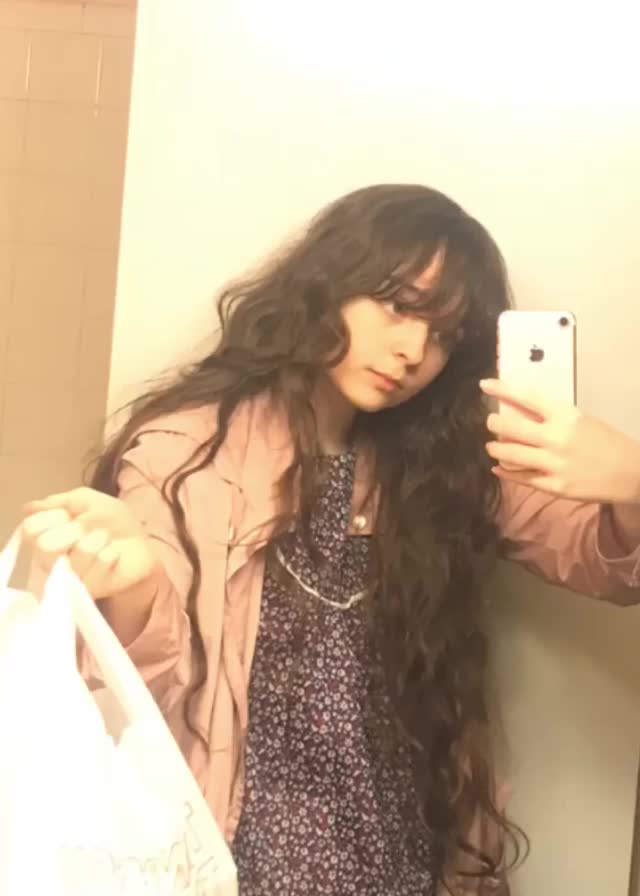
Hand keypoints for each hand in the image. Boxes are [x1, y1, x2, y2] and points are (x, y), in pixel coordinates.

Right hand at [22, 487, 159, 599]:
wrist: (141, 543)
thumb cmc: (110, 521)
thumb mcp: (88, 501)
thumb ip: (61, 502)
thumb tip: (29, 508)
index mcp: (45, 535)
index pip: (30, 528)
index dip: (53, 517)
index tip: (68, 515)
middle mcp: (50, 561)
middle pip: (46, 546)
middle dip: (74, 530)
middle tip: (86, 529)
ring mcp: (69, 579)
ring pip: (78, 554)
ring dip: (98, 538)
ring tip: (104, 539)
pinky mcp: (90, 591)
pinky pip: (101, 562)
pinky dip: (112, 552)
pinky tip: (114, 556)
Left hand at [480, 379, 639, 504]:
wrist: (630, 473)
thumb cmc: (605, 441)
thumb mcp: (581, 420)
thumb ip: (552, 418)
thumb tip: (518, 414)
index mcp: (566, 416)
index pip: (527, 398)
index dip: (503, 390)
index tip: (485, 385)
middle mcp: (557, 438)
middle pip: (512, 428)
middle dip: (494, 424)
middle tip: (490, 422)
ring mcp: (554, 464)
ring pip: (511, 455)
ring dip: (496, 449)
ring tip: (492, 446)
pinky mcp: (553, 486)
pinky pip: (521, 478)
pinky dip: (506, 472)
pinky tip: (498, 468)